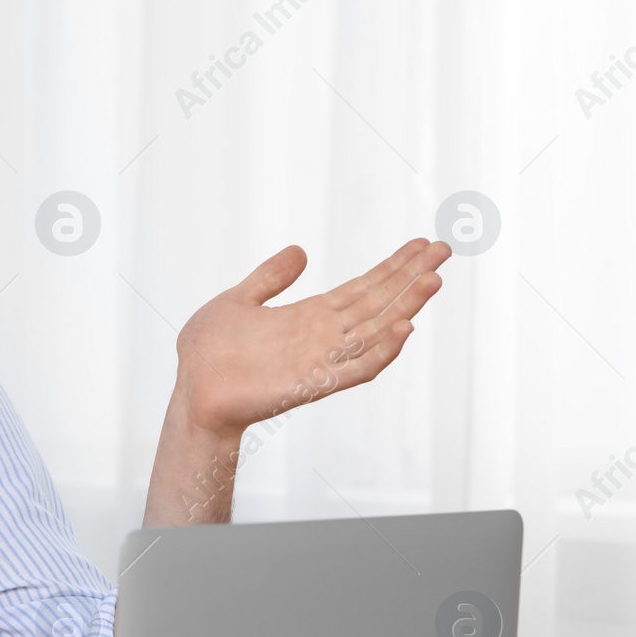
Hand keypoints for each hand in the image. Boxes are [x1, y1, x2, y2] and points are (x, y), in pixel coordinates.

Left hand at [173, 238, 449, 435]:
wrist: (191, 392)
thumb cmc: (208, 354)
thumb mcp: (238, 300)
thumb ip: (270, 278)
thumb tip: (300, 251)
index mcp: (308, 316)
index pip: (361, 287)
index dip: (392, 267)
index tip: (422, 244)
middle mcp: (322, 336)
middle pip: (377, 303)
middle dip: (410, 277)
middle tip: (444, 250)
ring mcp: (320, 360)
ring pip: (374, 331)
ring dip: (405, 307)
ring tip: (434, 280)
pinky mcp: (310, 384)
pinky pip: (354, 370)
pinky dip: (381, 352)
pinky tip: (404, 330)